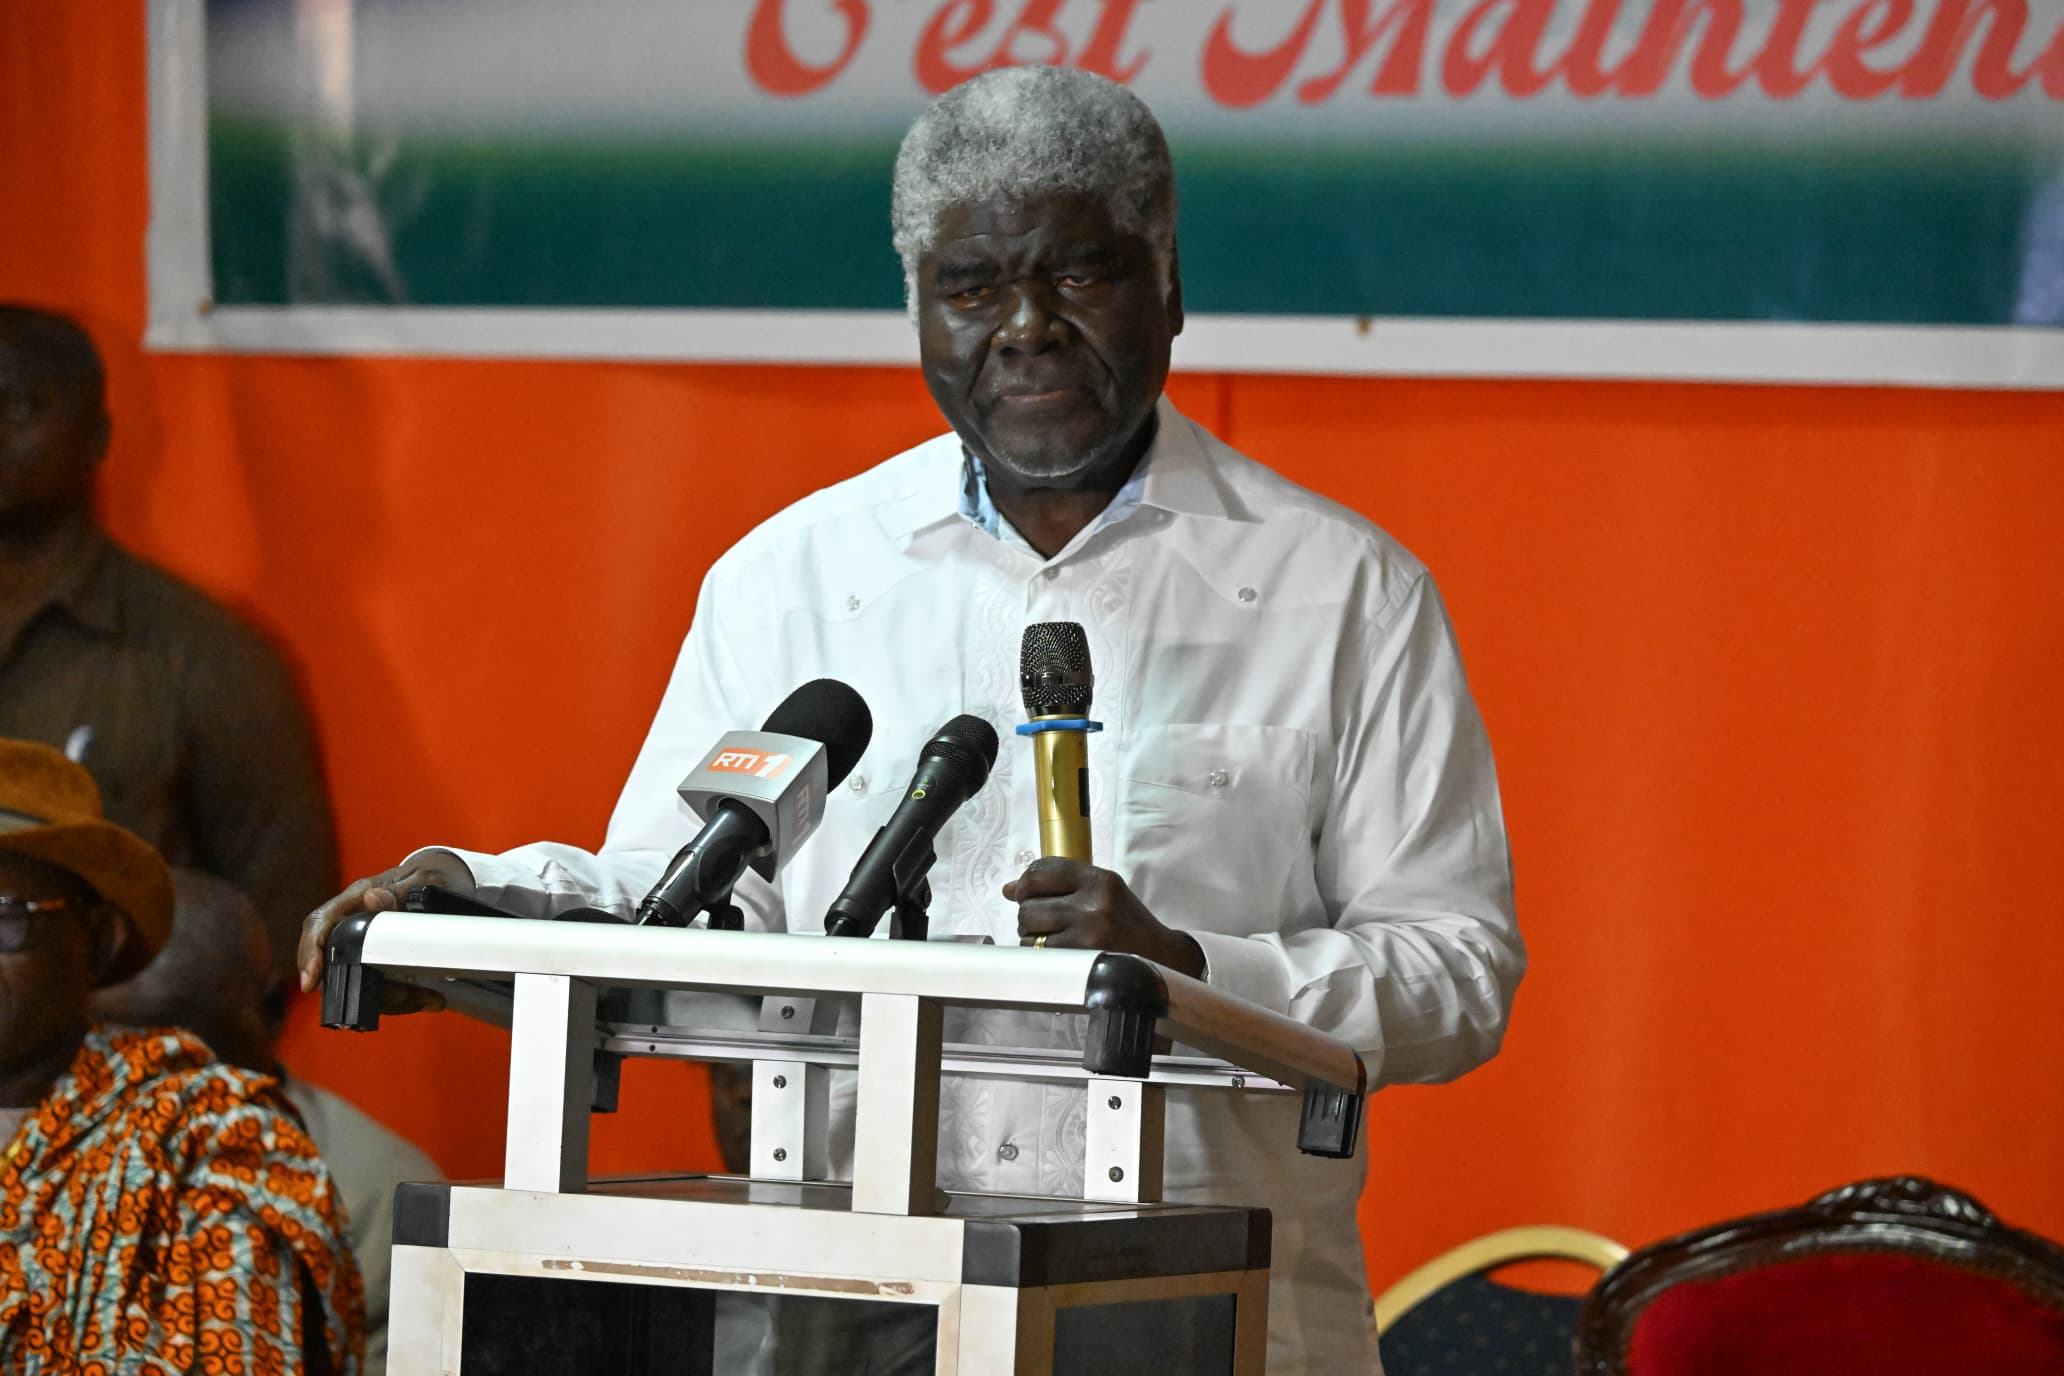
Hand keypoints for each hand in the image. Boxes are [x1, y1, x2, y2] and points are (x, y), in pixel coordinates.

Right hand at [295, 855, 472, 1011]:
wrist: (441, 882)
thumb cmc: (426, 877)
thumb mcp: (422, 879)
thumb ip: (399, 891)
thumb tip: (373, 899)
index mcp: (355, 899)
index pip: (320, 924)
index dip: (309, 953)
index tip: (310, 981)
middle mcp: (353, 925)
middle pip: (339, 966)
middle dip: (365, 990)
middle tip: (404, 998)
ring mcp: (364, 947)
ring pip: (362, 984)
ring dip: (393, 999)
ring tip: (430, 999)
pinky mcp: (379, 964)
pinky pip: (382, 989)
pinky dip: (405, 999)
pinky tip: (431, 998)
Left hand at [1004, 857, 1204, 978]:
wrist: (1161, 959)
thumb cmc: (1128, 925)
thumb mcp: (1105, 893)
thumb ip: (1061, 885)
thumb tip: (1009, 889)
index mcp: (1101, 880)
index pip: (1044, 870)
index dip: (1025, 881)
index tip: (1023, 892)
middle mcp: (1094, 903)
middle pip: (1030, 902)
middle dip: (1028, 913)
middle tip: (1043, 921)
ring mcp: (1088, 933)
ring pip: (1029, 929)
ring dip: (1031, 935)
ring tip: (1052, 938)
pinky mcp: (1082, 958)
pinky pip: (1039, 952)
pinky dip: (1039, 953)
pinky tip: (1056, 952)